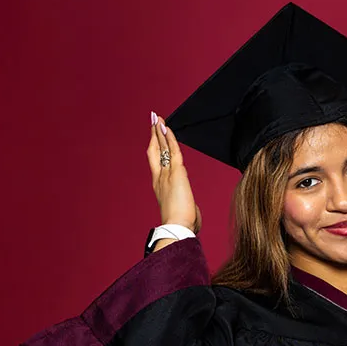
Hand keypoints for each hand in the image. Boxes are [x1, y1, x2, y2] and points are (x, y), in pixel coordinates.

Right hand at [145, 112, 200, 232]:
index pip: (156, 162)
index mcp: (160, 186)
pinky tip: (167, 126)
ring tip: (157, 118)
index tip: (154, 137)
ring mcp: (166, 174)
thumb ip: (186, 209)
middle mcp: (160, 177)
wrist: (177, 228)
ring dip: (160, 131)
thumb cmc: (181, 225)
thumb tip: (193, 213)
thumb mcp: (183, 213)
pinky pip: (173, 150)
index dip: (155, 148)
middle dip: (153, 134)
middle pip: (155, 151)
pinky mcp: (177, 172)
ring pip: (162, 147)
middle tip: (152, 120)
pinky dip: (170, 137)